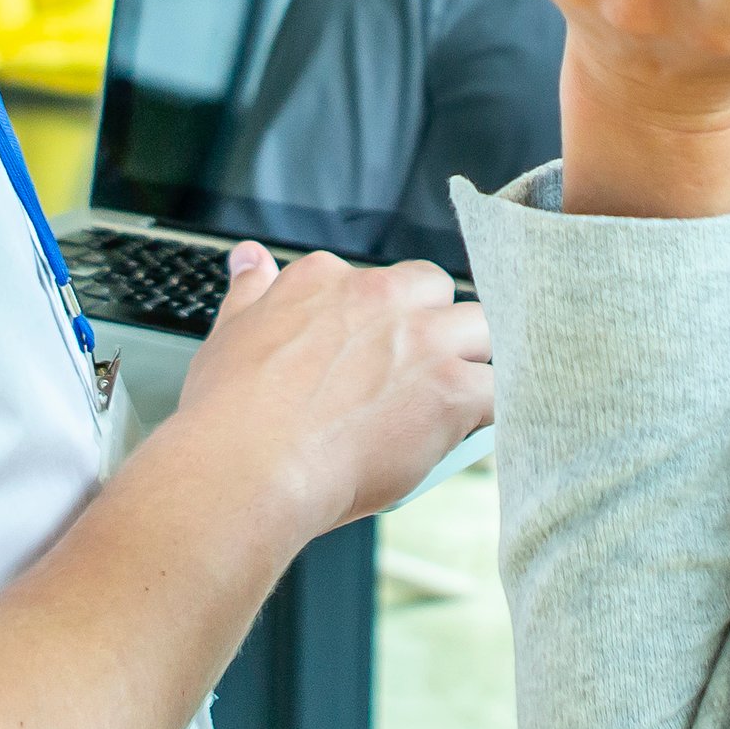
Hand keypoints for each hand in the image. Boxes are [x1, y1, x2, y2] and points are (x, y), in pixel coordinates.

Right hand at [164, 245, 492, 537]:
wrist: (248, 467)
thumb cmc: (229, 414)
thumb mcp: (229, 332)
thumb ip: (251, 289)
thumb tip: (249, 260)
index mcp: (326, 280)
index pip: (378, 281)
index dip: (382, 320)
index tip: (369, 354)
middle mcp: (380, 298)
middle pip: (438, 291)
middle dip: (437, 325)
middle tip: (417, 372)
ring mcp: (421, 341)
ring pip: (483, 328)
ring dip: (473, 360)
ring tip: (452, 400)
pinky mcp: (451, 390)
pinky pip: (500, 389)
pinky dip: (493, 411)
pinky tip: (473, 431)